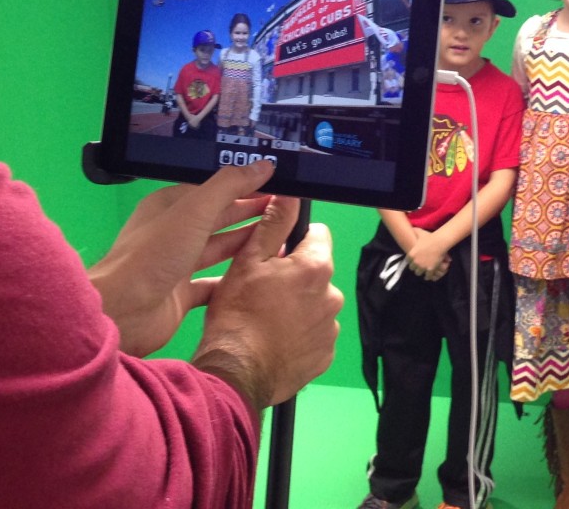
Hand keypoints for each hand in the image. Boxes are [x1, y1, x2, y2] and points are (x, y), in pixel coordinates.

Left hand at [89, 161, 277, 356]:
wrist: (124, 311)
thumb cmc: (155, 254)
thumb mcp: (194, 211)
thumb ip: (229, 186)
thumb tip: (263, 165)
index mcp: (171, 205)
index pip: (215, 189)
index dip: (245, 186)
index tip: (277, 184)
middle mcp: (174, 231)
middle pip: (219, 217)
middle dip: (251, 211)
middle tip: (286, 208)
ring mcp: (178, 263)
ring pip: (220, 248)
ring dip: (247, 242)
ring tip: (280, 236)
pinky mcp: (183, 293)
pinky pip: (215, 281)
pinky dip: (235, 277)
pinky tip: (259, 273)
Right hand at [193, 197, 341, 409]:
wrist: (236, 372)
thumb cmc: (238, 313)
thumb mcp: (248, 261)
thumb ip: (274, 225)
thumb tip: (290, 195)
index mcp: (316, 267)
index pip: (318, 234)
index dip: (294, 240)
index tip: (274, 255)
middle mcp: (332, 295)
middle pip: (316, 272)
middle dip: (296, 276)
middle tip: (264, 290)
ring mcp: (330, 328)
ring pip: (316, 304)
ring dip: (299, 306)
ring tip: (267, 318)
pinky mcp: (325, 355)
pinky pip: (315, 334)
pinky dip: (300, 334)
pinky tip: (276, 339)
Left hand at [407, 229, 450, 280]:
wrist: (438, 243)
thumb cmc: (429, 237)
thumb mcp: (420, 234)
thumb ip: (415, 232)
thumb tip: (412, 228)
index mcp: (411, 255)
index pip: (408, 262)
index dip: (411, 262)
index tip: (414, 262)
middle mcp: (415, 262)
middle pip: (412, 268)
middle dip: (416, 268)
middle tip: (418, 267)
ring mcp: (422, 266)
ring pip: (419, 273)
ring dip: (421, 272)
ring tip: (423, 273)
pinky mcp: (430, 270)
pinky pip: (427, 276)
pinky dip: (428, 276)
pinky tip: (428, 276)